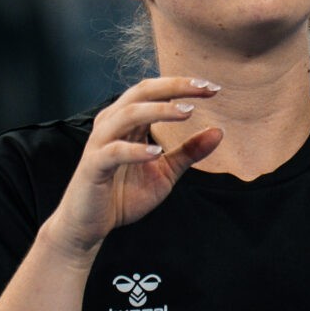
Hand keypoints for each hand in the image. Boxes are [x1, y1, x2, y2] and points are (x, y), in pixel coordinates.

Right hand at [41, 76, 222, 262]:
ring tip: (187, 112)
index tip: (213, 88)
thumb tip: (219, 132)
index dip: (183, 86)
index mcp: (128, 121)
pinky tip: (157, 152)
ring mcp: (100, 143)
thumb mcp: (165, 172)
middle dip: (174, 87)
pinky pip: (114, 152)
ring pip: (127, 115)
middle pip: (141, 92)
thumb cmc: (123, 194)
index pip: (155, 92)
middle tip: (203, 88)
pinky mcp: (93, 166)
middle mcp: (112, 124)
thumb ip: (188, 152)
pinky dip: (136, 150)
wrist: (90, 224)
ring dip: (158, 110)